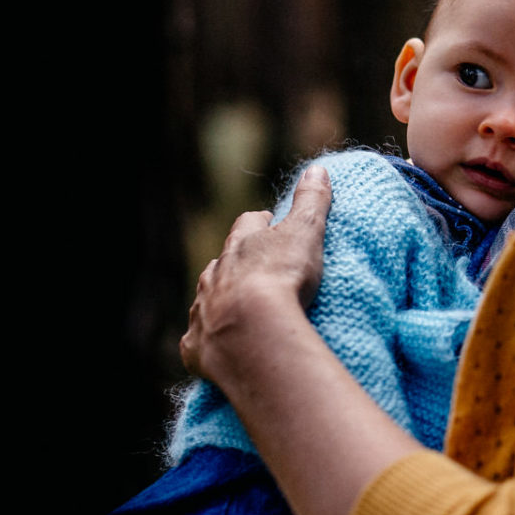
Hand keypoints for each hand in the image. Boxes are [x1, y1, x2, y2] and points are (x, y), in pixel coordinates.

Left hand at [181, 165, 331, 381]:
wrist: (251, 331)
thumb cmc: (281, 277)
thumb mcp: (305, 232)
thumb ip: (311, 201)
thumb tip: (317, 168)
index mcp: (240, 245)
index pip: (247, 223)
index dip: (259, 222)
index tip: (270, 222)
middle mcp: (214, 274)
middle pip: (222, 261)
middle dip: (236, 263)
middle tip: (256, 269)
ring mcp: (202, 309)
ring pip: (206, 298)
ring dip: (220, 299)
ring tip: (241, 308)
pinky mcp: (196, 344)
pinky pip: (196, 339)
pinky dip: (208, 339)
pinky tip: (218, 346)